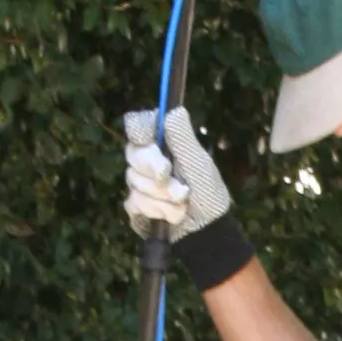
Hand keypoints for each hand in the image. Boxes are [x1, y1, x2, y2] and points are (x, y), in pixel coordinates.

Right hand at [124, 106, 231, 240]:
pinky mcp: (136, 205)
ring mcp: (140, 183)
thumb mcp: (198, 163)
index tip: (148, 139)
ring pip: (134, 181)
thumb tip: (172, 109)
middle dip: (155, 169)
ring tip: (183, 203)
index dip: (140, 130)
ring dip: (162, 195)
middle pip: (133, 153)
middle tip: (173, 179)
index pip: (139, 126)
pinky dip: (156, 210)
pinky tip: (172, 215)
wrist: (206, 231)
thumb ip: (183, 137)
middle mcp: (148, 161)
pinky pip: (134, 202)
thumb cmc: (208, 194)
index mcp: (163, 144)